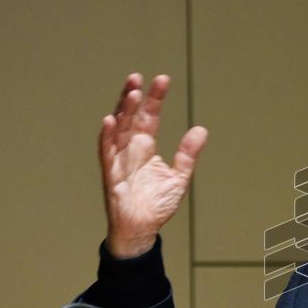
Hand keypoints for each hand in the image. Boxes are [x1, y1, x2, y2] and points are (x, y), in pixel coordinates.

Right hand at [99, 73, 207, 257]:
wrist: (143, 230)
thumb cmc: (156, 205)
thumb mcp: (179, 177)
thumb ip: (188, 154)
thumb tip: (201, 130)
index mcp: (145, 147)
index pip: (149, 117)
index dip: (154, 99)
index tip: (162, 79)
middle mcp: (130, 149)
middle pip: (130, 117)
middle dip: (134, 97)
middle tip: (138, 77)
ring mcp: (118, 160)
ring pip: (118, 130)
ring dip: (123, 111)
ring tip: (130, 93)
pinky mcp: (111, 174)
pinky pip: (107, 152)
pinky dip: (107, 137)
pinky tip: (110, 120)